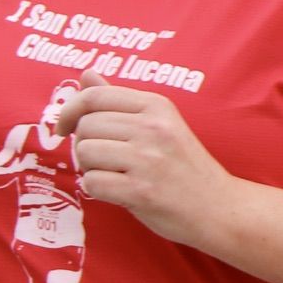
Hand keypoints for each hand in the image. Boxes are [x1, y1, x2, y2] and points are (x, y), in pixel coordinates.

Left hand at [53, 85, 232, 247]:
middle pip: (85, 126)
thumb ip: (120, 101)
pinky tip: (118, 192)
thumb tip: (86, 75)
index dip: (69, 110)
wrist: (219, 207)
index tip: (63, 127)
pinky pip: (92, 183)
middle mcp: (153, 128)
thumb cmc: (185, 167)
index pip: (94, 96)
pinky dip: (97, 190)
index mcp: (157, 106)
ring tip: (114, 175)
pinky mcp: (141, 191)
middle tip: (105, 160)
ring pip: (85, 153)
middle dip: (84, 145)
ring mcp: (148, 160)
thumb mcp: (161, 124)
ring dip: (90, 168)